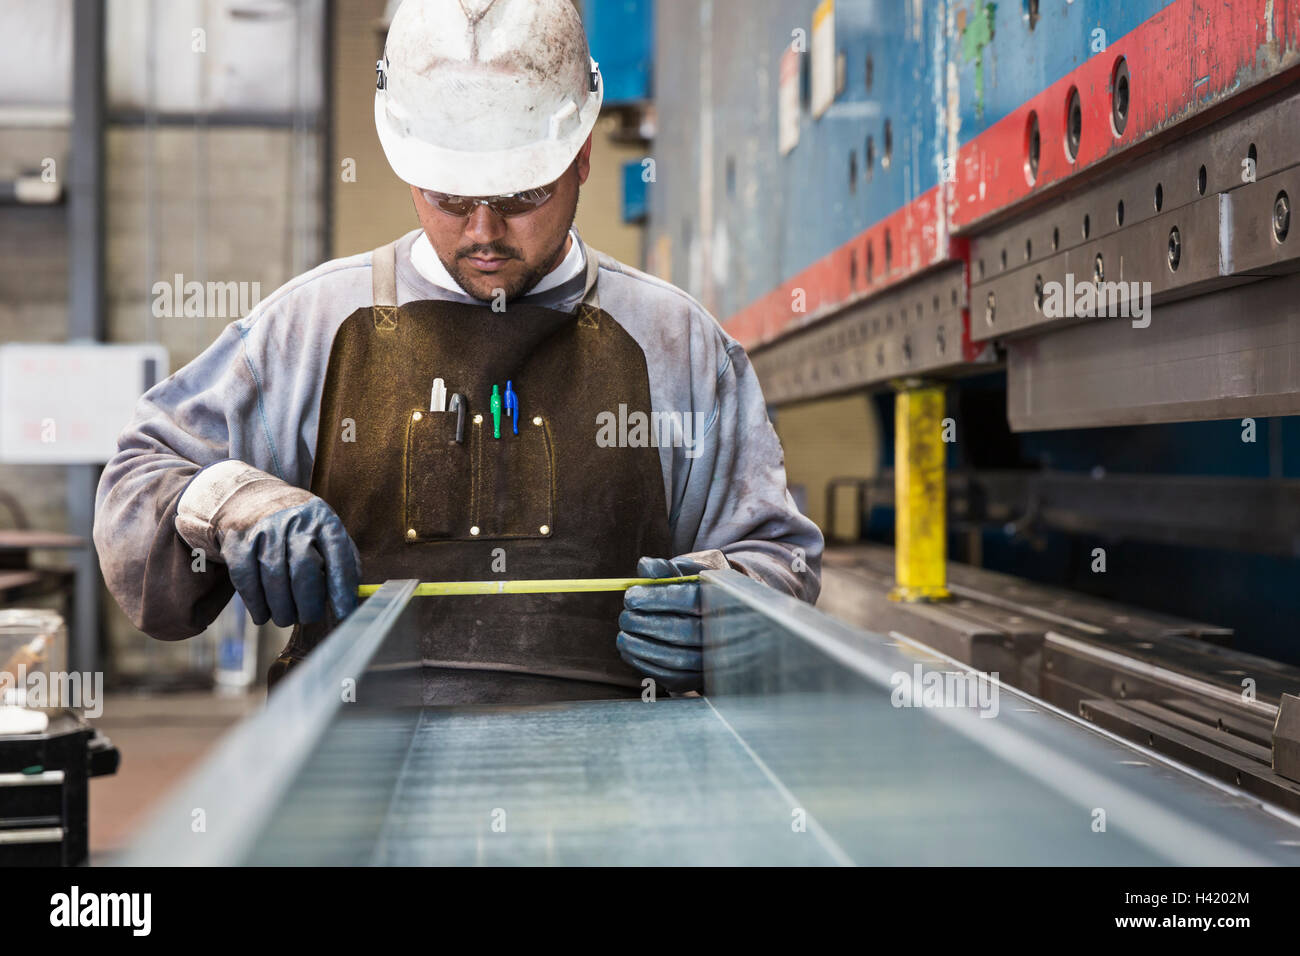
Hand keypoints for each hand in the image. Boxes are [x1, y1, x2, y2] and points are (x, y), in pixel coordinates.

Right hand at [214, 483, 360, 627]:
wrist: (252, 499)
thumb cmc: (299, 529)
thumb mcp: (326, 534)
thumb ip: (343, 563)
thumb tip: (352, 599)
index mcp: (323, 518)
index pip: (338, 555)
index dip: (342, 587)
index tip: (344, 614)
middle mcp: (295, 520)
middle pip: (304, 569)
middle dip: (308, 603)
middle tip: (309, 618)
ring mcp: (264, 528)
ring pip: (273, 577)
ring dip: (281, 608)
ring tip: (287, 618)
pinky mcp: (238, 540)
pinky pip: (247, 579)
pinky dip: (256, 604)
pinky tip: (263, 615)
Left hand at [616, 552, 727, 693]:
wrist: (714, 618)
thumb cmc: (695, 591)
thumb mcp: (686, 574)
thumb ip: (665, 570)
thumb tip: (645, 567)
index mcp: (723, 600)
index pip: (691, 600)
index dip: (658, 598)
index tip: (630, 597)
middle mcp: (726, 632)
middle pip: (684, 632)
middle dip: (646, 624)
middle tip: (625, 616)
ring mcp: (713, 660)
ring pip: (677, 659)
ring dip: (642, 647)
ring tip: (623, 634)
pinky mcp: (698, 679)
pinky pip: (671, 677)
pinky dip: (645, 664)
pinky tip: (630, 650)